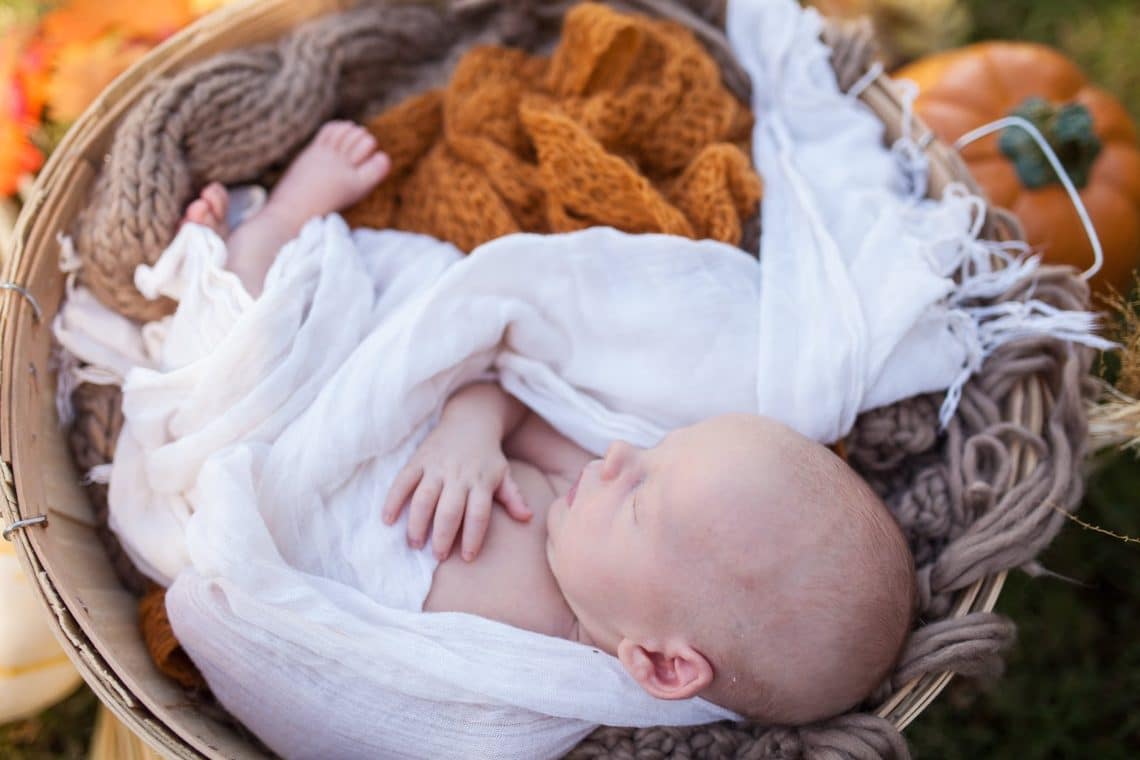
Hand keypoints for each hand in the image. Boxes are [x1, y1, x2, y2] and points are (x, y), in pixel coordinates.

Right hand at [381, 427, 532, 560]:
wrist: (469, 421)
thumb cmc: (487, 456)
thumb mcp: (504, 474)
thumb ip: (512, 497)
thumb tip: (527, 518)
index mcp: (481, 482)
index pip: (478, 514)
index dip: (473, 537)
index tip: (467, 557)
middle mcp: (458, 476)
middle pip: (450, 510)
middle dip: (443, 536)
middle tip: (438, 556)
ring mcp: (436, 467)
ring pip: (424, 498)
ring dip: (418, 523)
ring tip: (414, 544)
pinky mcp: (418, 460)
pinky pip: (403, 481)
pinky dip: (394, 499)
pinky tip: (388, 519)